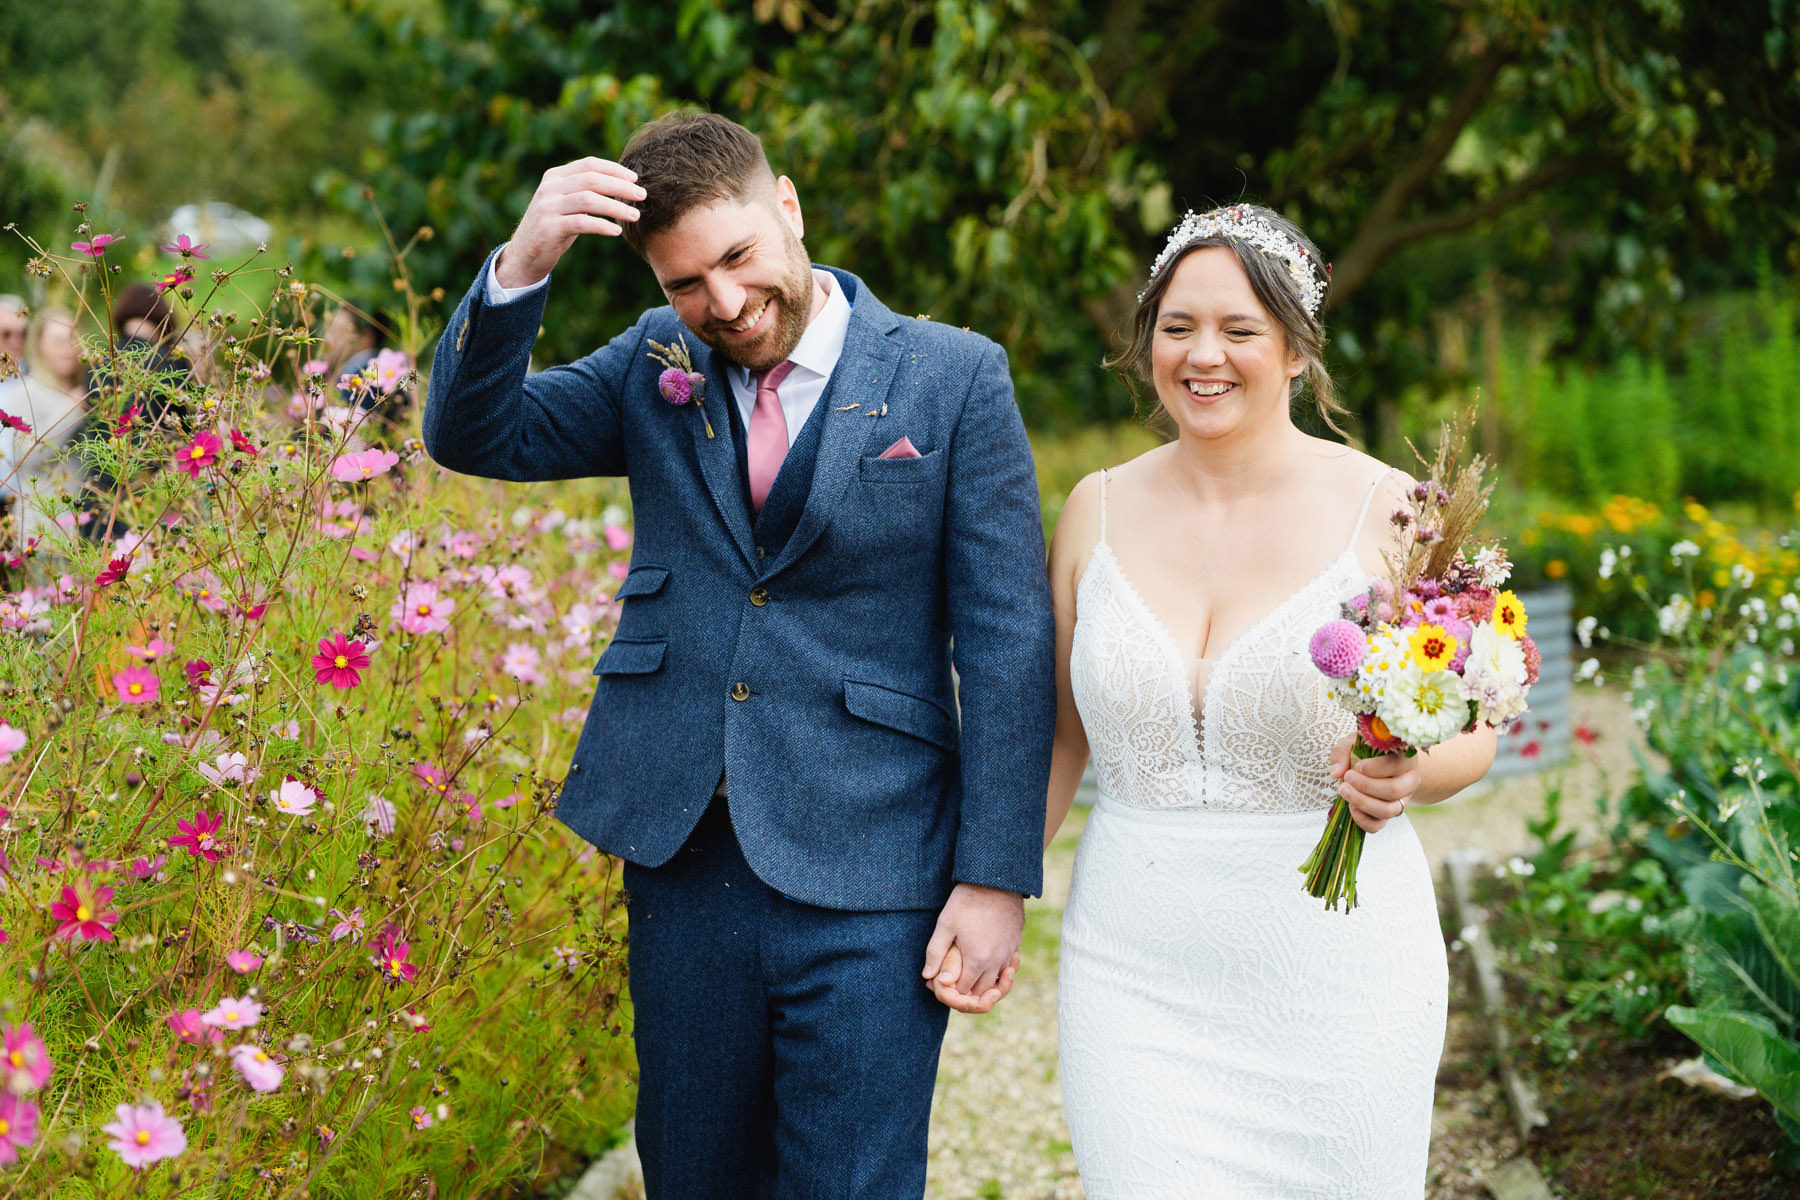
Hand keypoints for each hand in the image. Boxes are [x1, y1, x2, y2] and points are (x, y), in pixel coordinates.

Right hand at [493, 158, 646, 288]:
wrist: (525, 254)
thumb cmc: (554, 228)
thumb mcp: (567, 204)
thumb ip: (585, 191)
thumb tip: (622, 184)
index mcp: (555, 176)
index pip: (589, 165)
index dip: (614, 170)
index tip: (635, 179)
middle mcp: (550, 188)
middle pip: (592, 180)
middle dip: (620, 186)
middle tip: (642, 195)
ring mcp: (548, 207)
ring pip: (589, 200)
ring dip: (616, 207)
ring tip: (635, 215)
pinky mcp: (549, 228)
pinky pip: (582, 223)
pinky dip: (602, 225)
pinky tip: (617, 230)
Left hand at [921, 882, 1023, 1010]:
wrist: (995, 881)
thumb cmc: (967, 901)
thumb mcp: (945, 925)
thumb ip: (935, 953)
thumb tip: (928, 976)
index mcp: (977, 960)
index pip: (963, 990)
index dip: (951, 989)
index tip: (943, 980)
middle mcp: (996, 961)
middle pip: (982, 991)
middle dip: (968, 990)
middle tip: (955, 979)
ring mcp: (1009, 953)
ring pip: (998, 981)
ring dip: (985, 983)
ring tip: (969, 973)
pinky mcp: (1016, 944)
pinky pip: (1009, 968)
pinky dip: (998, 971)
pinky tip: (986, 962)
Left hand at [1328, 734, 1420, 834]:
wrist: (1381, 763)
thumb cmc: (1368, 750)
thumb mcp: (1355, 742)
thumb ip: (1343, 752)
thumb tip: (1336, 772)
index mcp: (1405, 758)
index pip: (1395, 765)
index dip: (1375, 768)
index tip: (1356, 766)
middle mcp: (1409, 781)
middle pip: (1393, 790)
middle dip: (1365, 786)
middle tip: (1347, 778)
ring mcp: (1402, 800)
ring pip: (1387, 810)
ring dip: (1362, 802)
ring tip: (1344, 791)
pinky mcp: (1389, 813)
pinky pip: (1378, 825)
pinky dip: (1362, 819)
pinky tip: (1350, 807)